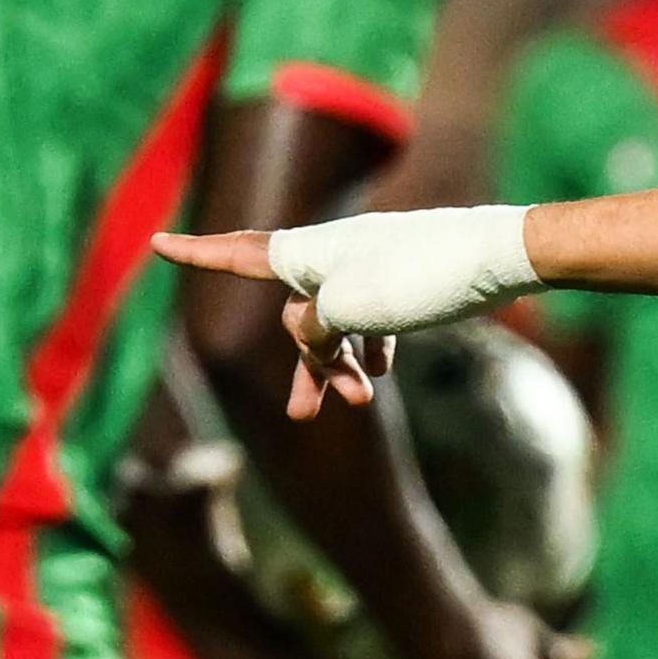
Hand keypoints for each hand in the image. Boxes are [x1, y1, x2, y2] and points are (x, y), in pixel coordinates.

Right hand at [152, 228, 394, 416]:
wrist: (500, 257)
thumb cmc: (418, 276)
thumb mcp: (347, 309)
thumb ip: (311, 328)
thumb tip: (311, 337)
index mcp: (308, 252)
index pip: (240, 254)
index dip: (197, 253)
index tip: (157, 241)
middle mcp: (332, 256)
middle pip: (298, 315)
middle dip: (305, 365)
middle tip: (302, 417)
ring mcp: (369, 267)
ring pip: (336, 324)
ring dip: (340, 366)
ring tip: (359, 404)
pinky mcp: (402, 280)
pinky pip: (370, 318)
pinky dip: (371, 346)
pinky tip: (381, 372)